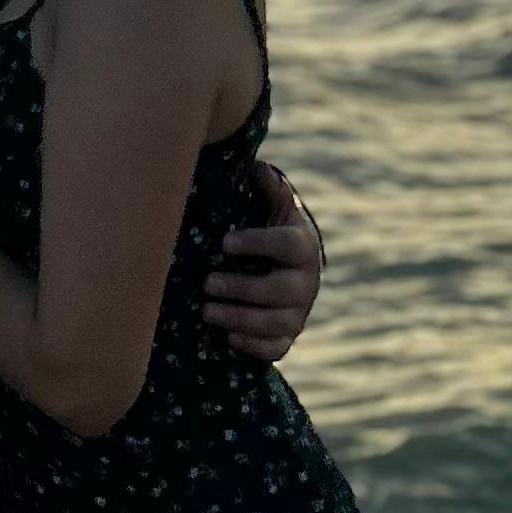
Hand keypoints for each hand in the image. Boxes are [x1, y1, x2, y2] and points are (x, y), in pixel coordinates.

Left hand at [203, 159, 322, 363]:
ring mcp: (299, 312)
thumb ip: (269, 188)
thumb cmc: (275, 233)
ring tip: (205, 311)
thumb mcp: (275, 208)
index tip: (224, 243)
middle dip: (242, 288)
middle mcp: (306, 282)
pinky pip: (276, 348)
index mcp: (302, 246)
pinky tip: (227, 336)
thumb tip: (255, 165)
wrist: (293, 271)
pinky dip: (253, 345)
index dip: (257, 243)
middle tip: (206, 283)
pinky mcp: (288, 336)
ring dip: (239, 318)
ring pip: (274, 322)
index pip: (284, 245)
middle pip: (278, 290)